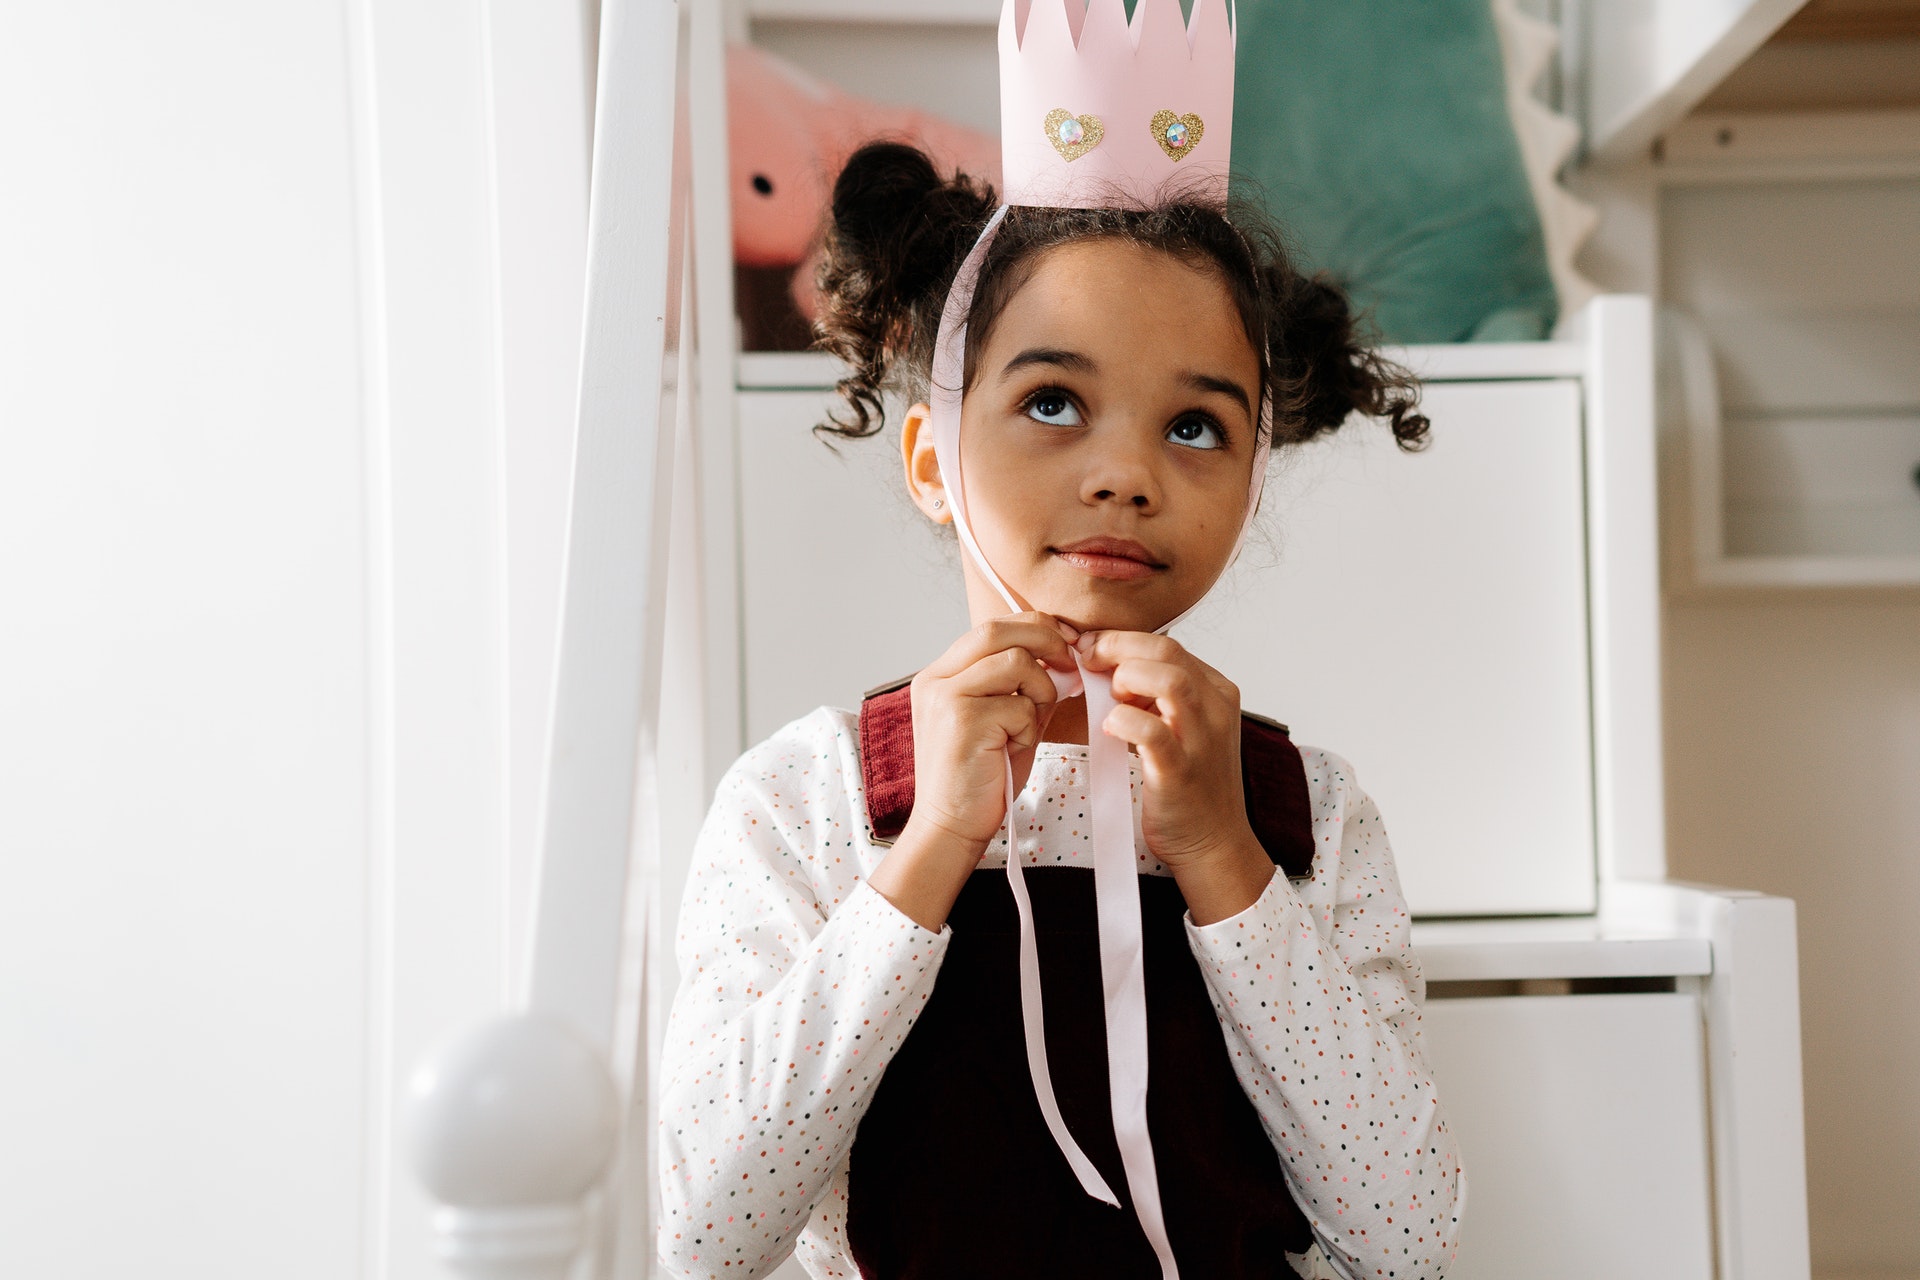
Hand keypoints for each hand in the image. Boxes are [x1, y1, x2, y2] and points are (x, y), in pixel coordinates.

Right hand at [906, 612, 1079, 851]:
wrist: (951, 827)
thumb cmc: (980, 778)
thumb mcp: (1005, 722)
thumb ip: (1027, 688)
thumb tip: (1066, 661)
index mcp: (941, 675)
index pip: (990, 628)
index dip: (1034, 627)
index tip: (1066, 641)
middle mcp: (936, 679)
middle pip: (997, 630)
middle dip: (1045, 640)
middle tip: (1071, 664)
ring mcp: (946, 697)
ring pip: (1016, 662)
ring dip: (1039, 692)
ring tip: (1027, 726)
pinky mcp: (962, 720)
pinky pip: (1019, 705)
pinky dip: (1030, 727)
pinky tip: (1014, 749)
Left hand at [1073, 631, 1265, 884]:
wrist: (1213, 843)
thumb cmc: (1189, 784)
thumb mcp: (1182, 727)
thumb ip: (1156, 695)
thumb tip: (1110, 665)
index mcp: (1216, 692)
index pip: (1168, 645)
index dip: (1122, 640)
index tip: (1090, 648)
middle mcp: (1215, 709)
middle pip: (1167, 651)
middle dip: (1117, 647)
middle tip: (1086, 661)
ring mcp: (1202, 739)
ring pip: (1170, 680)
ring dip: (1127, 678)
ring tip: (1110, 698)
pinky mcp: (1181, 771)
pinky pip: (1152, 732)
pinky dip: (1123, 720)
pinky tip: (1109, 728)